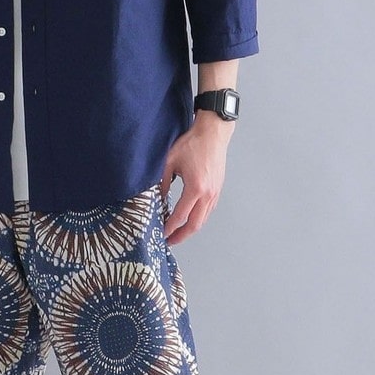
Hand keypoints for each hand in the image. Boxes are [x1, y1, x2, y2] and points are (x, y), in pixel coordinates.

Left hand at [158, 115, 232, 245]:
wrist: (213, 132)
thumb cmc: (193, 143)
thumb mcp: (169, 162)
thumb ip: (162, 182)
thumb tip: (155, 198)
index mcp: (195, 188)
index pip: (180, 216)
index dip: (170, 228)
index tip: (162, 233)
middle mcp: (208, 193)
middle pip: (195, 224)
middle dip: (182, 235)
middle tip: (170, 241)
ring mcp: (215, 192)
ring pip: (203, 219)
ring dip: (191, 228)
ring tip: (179, 232)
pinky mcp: (218, 189)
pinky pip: (208, 210)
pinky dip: (199, 218)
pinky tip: (190, 218)